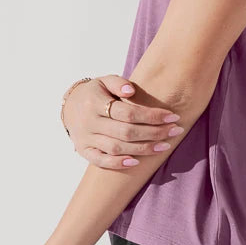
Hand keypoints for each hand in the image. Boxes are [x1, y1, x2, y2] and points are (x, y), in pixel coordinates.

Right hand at [62, 74, 185, 169]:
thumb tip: (131, 91)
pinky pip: (100, 161)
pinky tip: (137, 162)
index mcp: (95, 103)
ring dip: (143, 149)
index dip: (152, 116)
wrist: (69, 106)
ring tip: (164, 146)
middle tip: (175, 131)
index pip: (128, 113)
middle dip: (154, 133)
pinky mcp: (84, 150)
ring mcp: (86, 138)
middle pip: (126, 132)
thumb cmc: (94, 93)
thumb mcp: (104, 81)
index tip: (172, 116)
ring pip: (117, 148)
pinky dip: (118, 163)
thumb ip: (118, 83)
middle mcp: (89, 122)